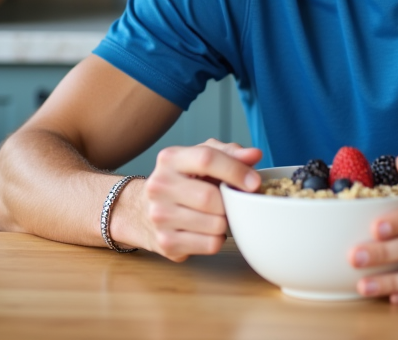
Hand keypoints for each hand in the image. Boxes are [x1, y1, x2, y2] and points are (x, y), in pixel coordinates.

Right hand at [124, 139, 261, 261]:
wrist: (143, 210)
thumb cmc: (184, 180)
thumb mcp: (202, 157)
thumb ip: (230, 153)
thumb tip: (254, 155)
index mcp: (170, 159)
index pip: (206, 159)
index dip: (236, 170)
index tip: (255, 182)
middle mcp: (159, 185)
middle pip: (210, 197)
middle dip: (230, 202)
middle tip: (231, 202)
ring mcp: (159, 216)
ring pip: (214, 224)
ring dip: (226, 221)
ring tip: (218, 214)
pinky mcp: (165, 242)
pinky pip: (210, 244)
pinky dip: (219, 238)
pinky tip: (209, 229)